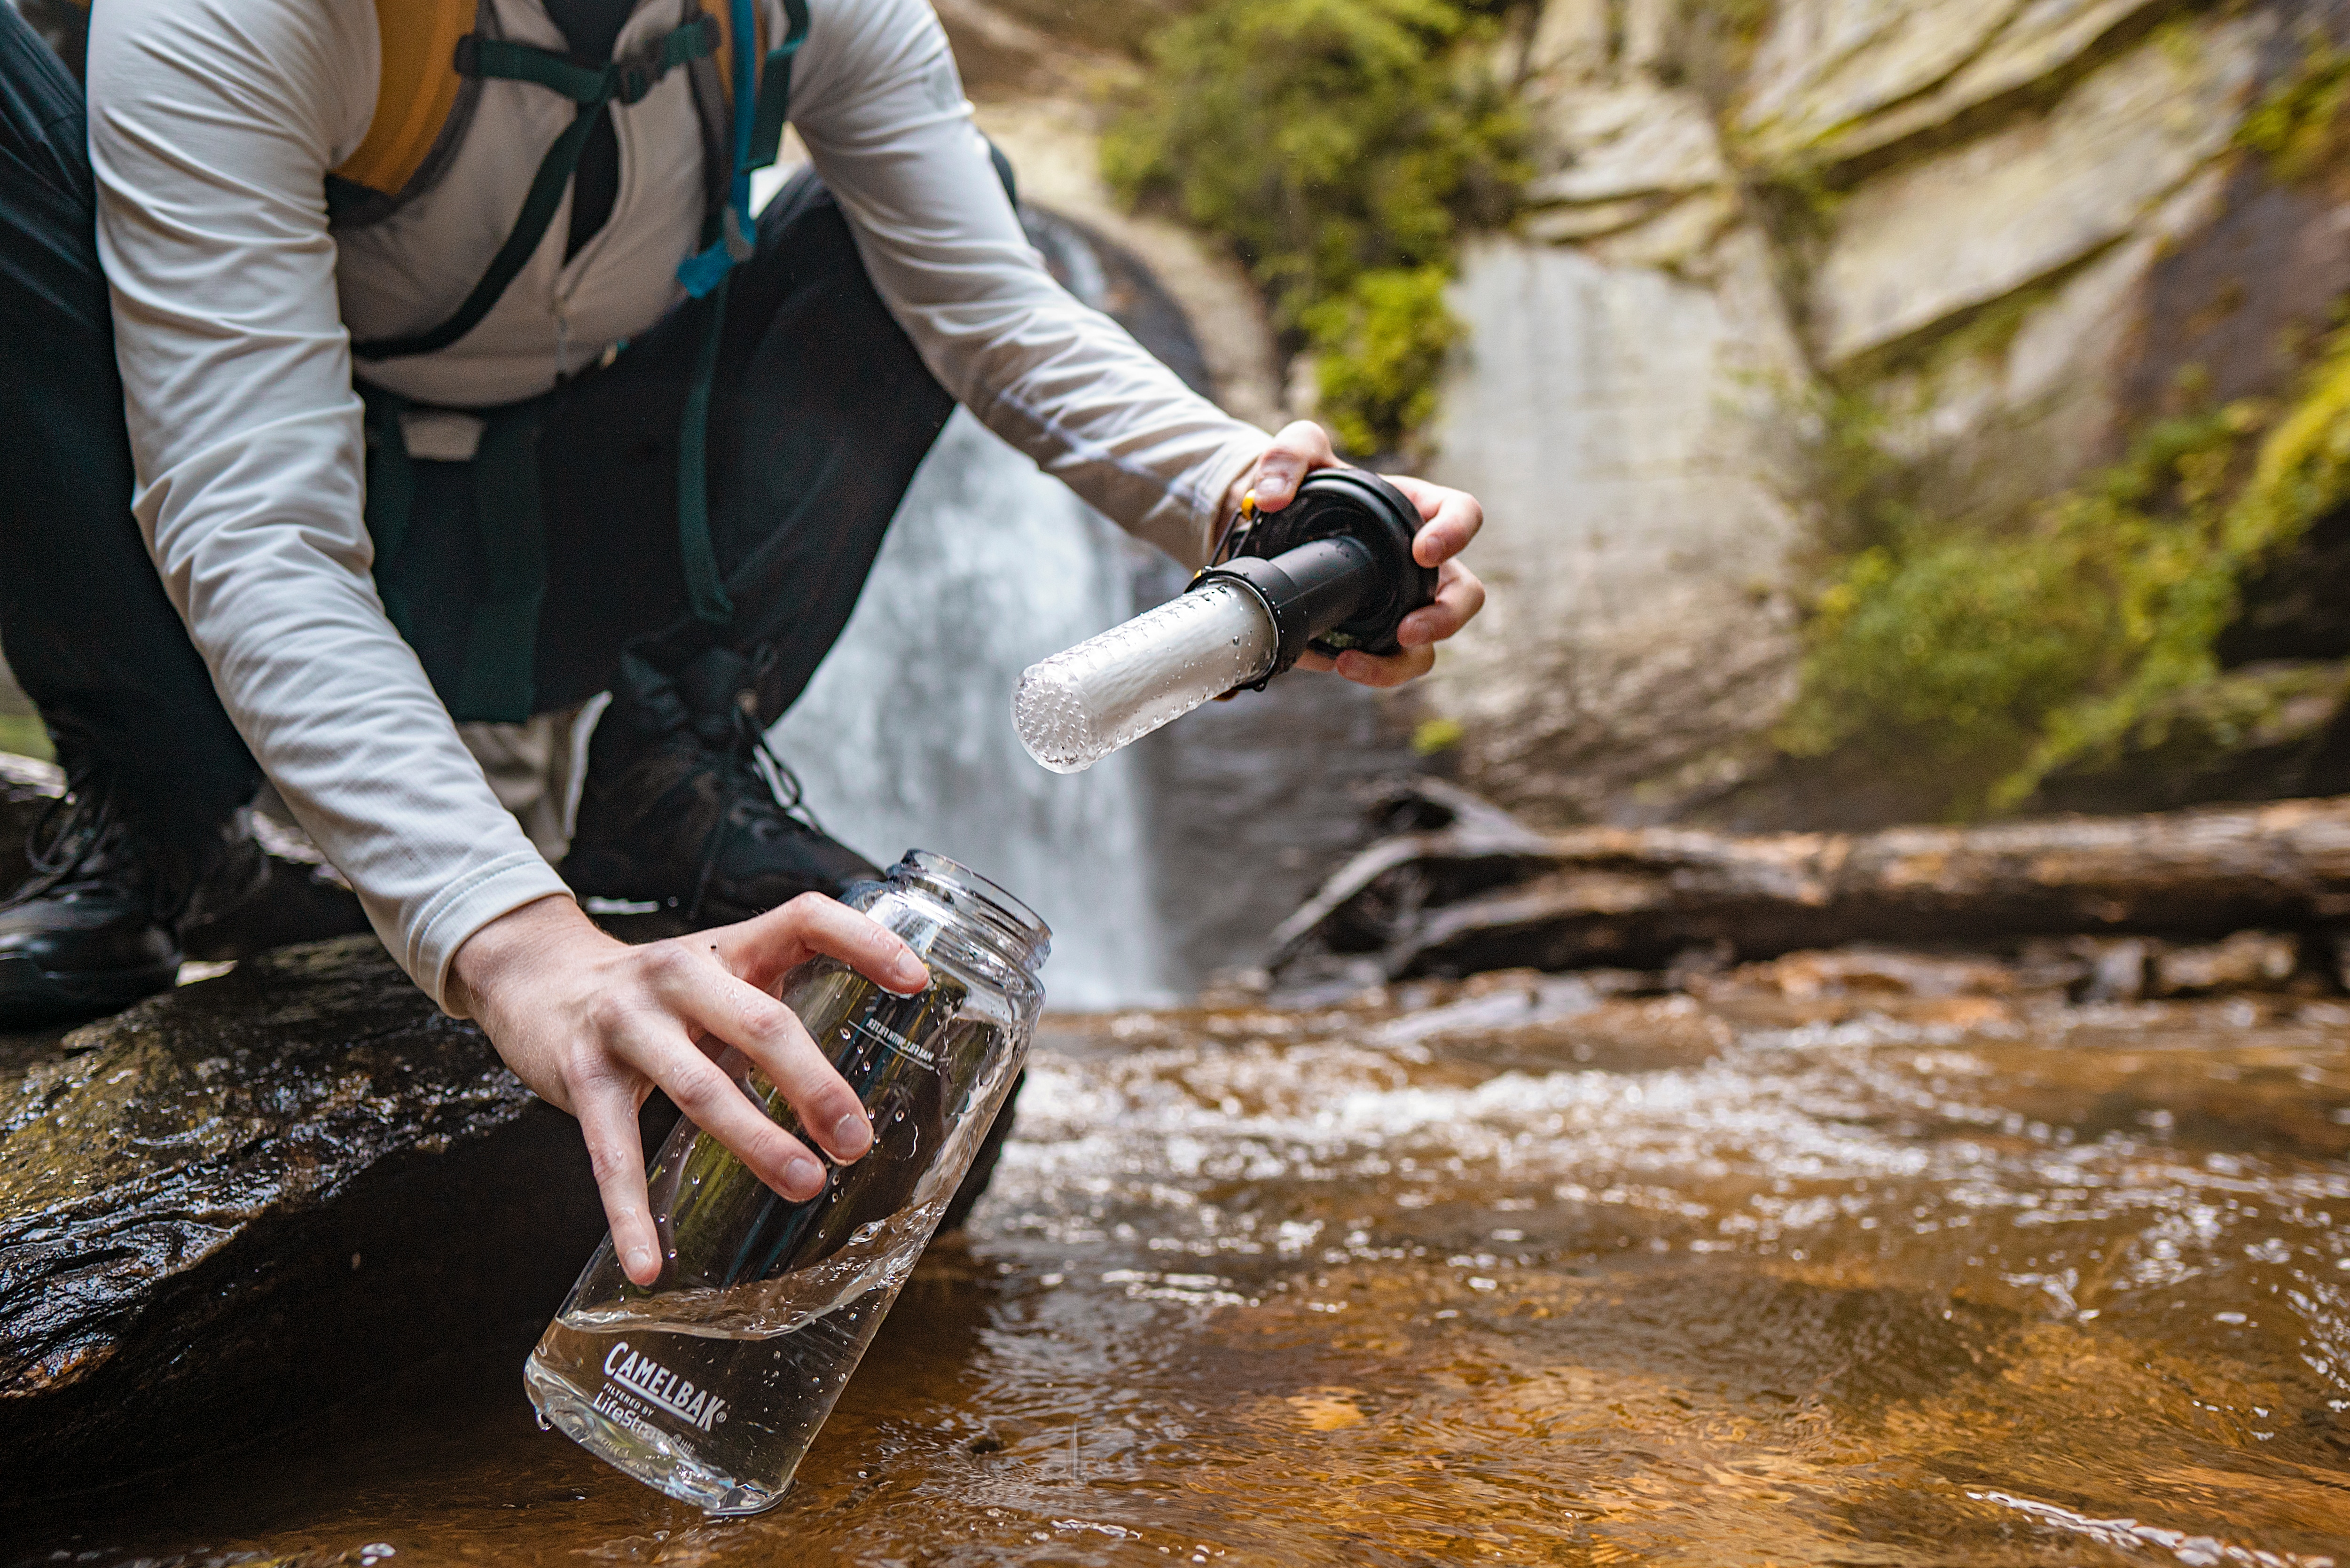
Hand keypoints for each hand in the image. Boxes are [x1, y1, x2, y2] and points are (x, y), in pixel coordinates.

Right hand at [446, 892, 928, 1285]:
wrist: (537, 979)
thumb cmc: (657, 992)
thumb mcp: (722, 974)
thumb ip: (778, 1005)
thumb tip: (862, 1081)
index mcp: (731, 947)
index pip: (806, 918)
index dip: (864, 942)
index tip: (917, 981)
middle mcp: (682, 973)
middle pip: (761, 1022)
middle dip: (815, 1085)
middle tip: (857, 1140)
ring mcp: (629, 1023)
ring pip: (700, 1086)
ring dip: (756, 1142)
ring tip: (803, 1185)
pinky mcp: (582, 1076)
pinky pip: (610, 1153)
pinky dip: (630, 1215)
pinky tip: (650, 1264)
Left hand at [1223, 420, 1486, 687]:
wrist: (1276, 529)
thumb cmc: (1306, 485)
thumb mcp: (1296, 452)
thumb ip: (1288, 455)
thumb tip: (1273, 497)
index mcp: (1419, 510)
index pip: (1464, 515)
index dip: (1455, 533)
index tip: (1424, 550)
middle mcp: (1422, 564)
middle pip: (1465, 596)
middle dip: (1446, 618)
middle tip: (1407, 629)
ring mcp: (1402, 604)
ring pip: (1427, 645)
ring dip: (1401, 662)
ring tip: (1355, 662)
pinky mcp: (1373, 636)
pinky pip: (1388, 663)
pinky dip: (1368, 670)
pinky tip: (1333, 662)